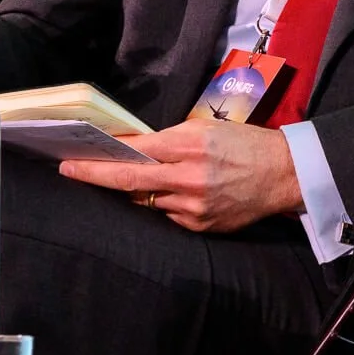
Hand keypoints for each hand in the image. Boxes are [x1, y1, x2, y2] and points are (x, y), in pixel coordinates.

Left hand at [58, 120, 304, 232]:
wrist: (284, 174)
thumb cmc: (247, 144)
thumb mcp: (208, 129)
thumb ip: (171, 138)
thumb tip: (133, 147)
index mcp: (192, 145)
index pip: (136, 150)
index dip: (104, 154)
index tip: (75, 156)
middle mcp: (189, 177)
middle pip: (130, 179)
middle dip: (95, 175)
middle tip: (69, 171)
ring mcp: (193, 206)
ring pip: (146, 199)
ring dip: (137, 189)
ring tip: (138, 178)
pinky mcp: (199, 225)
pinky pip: (167, 214)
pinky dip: (164, 202)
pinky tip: (175, 193)